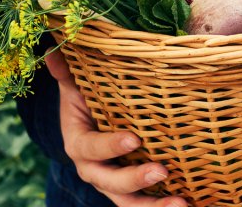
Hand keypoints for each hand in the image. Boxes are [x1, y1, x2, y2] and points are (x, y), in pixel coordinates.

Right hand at [45, 50, 186, 206]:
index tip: (134, 138)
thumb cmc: (83, 100)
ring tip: (182, 203)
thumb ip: (65, 73)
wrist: (85, 127)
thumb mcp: (73, 87)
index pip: (92, 148)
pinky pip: (144, 204)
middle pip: (111, 184)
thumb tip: (51, 50)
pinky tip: (190, 203)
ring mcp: (112, 183)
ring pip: (129, 203)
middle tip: (162, 171)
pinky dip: (163, 206)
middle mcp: (93, 169)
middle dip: (136, 180)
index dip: (110, 146)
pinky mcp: (129, 190)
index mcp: (78, 144)